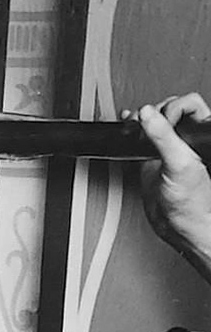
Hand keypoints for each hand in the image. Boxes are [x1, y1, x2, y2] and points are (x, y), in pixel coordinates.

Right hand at [124, 93, 210, 283]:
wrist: (177, 227)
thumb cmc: (192, 202)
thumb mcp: (179, 162)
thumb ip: (163, 136)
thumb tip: (147, 114)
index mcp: (202, 135)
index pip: (189, 104)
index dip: (173, 109)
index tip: (163, 123)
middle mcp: (187, 139)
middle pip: (170, 109)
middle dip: (156, 113)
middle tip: (149, 126)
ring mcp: (168, 149)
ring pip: (155, 122)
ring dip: (143, 120)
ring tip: (136, 127)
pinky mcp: (151, 159)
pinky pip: (142, 138)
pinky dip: (133, 130)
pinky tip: (129, 128)